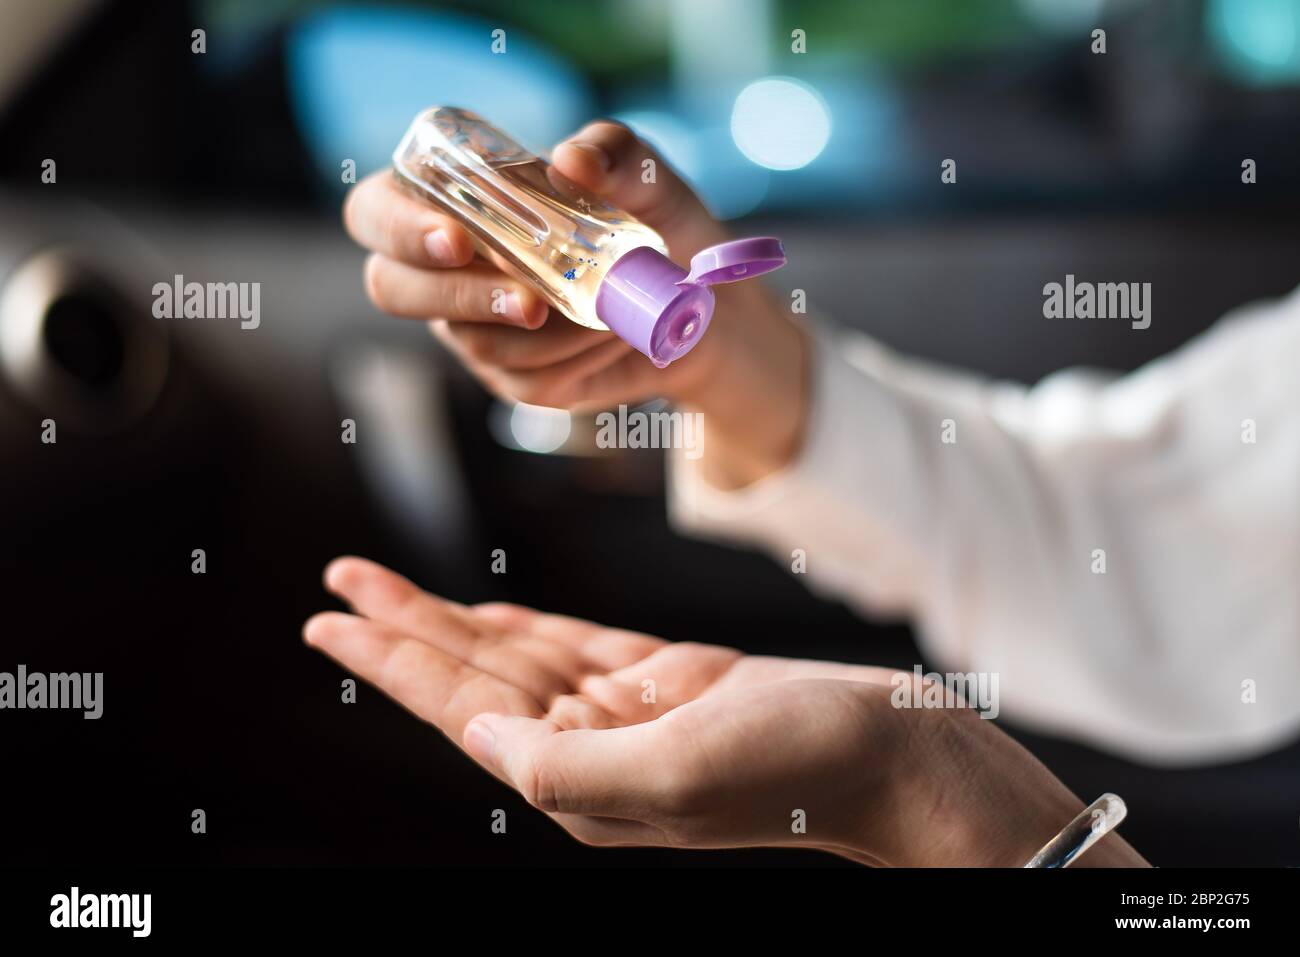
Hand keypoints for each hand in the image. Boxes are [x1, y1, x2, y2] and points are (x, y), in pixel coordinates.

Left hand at [304, 556, 1148, 866]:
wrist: (896, 753)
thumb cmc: (804, 764)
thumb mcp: (678, 771)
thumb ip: (564, 764)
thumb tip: (475, 733)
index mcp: (583, 779)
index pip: (463, 709)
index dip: (393, 662)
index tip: (331, 622)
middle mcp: (592, 748)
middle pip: (475, 676)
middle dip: (402, 631)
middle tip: (335, 588)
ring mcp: (627, 712)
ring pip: (515, 654)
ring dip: (449, 619)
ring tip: (382, 588)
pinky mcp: (666, 680)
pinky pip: (572, 646)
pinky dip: (522, 625)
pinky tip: (484, 614)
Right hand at [342, 121, 808, 488]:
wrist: (700, 302)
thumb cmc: (657, 221)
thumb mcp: (648, 177)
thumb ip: (614, 154)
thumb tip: (573, 161)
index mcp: (451, 198)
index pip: (377, 211)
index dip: (398, 227)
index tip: (457, 238)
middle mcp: (446, 267)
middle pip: (393, 288)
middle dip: (458, 295)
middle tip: (532, 301)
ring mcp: (474, 328)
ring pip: (477, 341)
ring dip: (553, 330)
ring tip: (611, 307)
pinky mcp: (515, 379)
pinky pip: (528, 381)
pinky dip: (580, 357)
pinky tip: (614, 336)